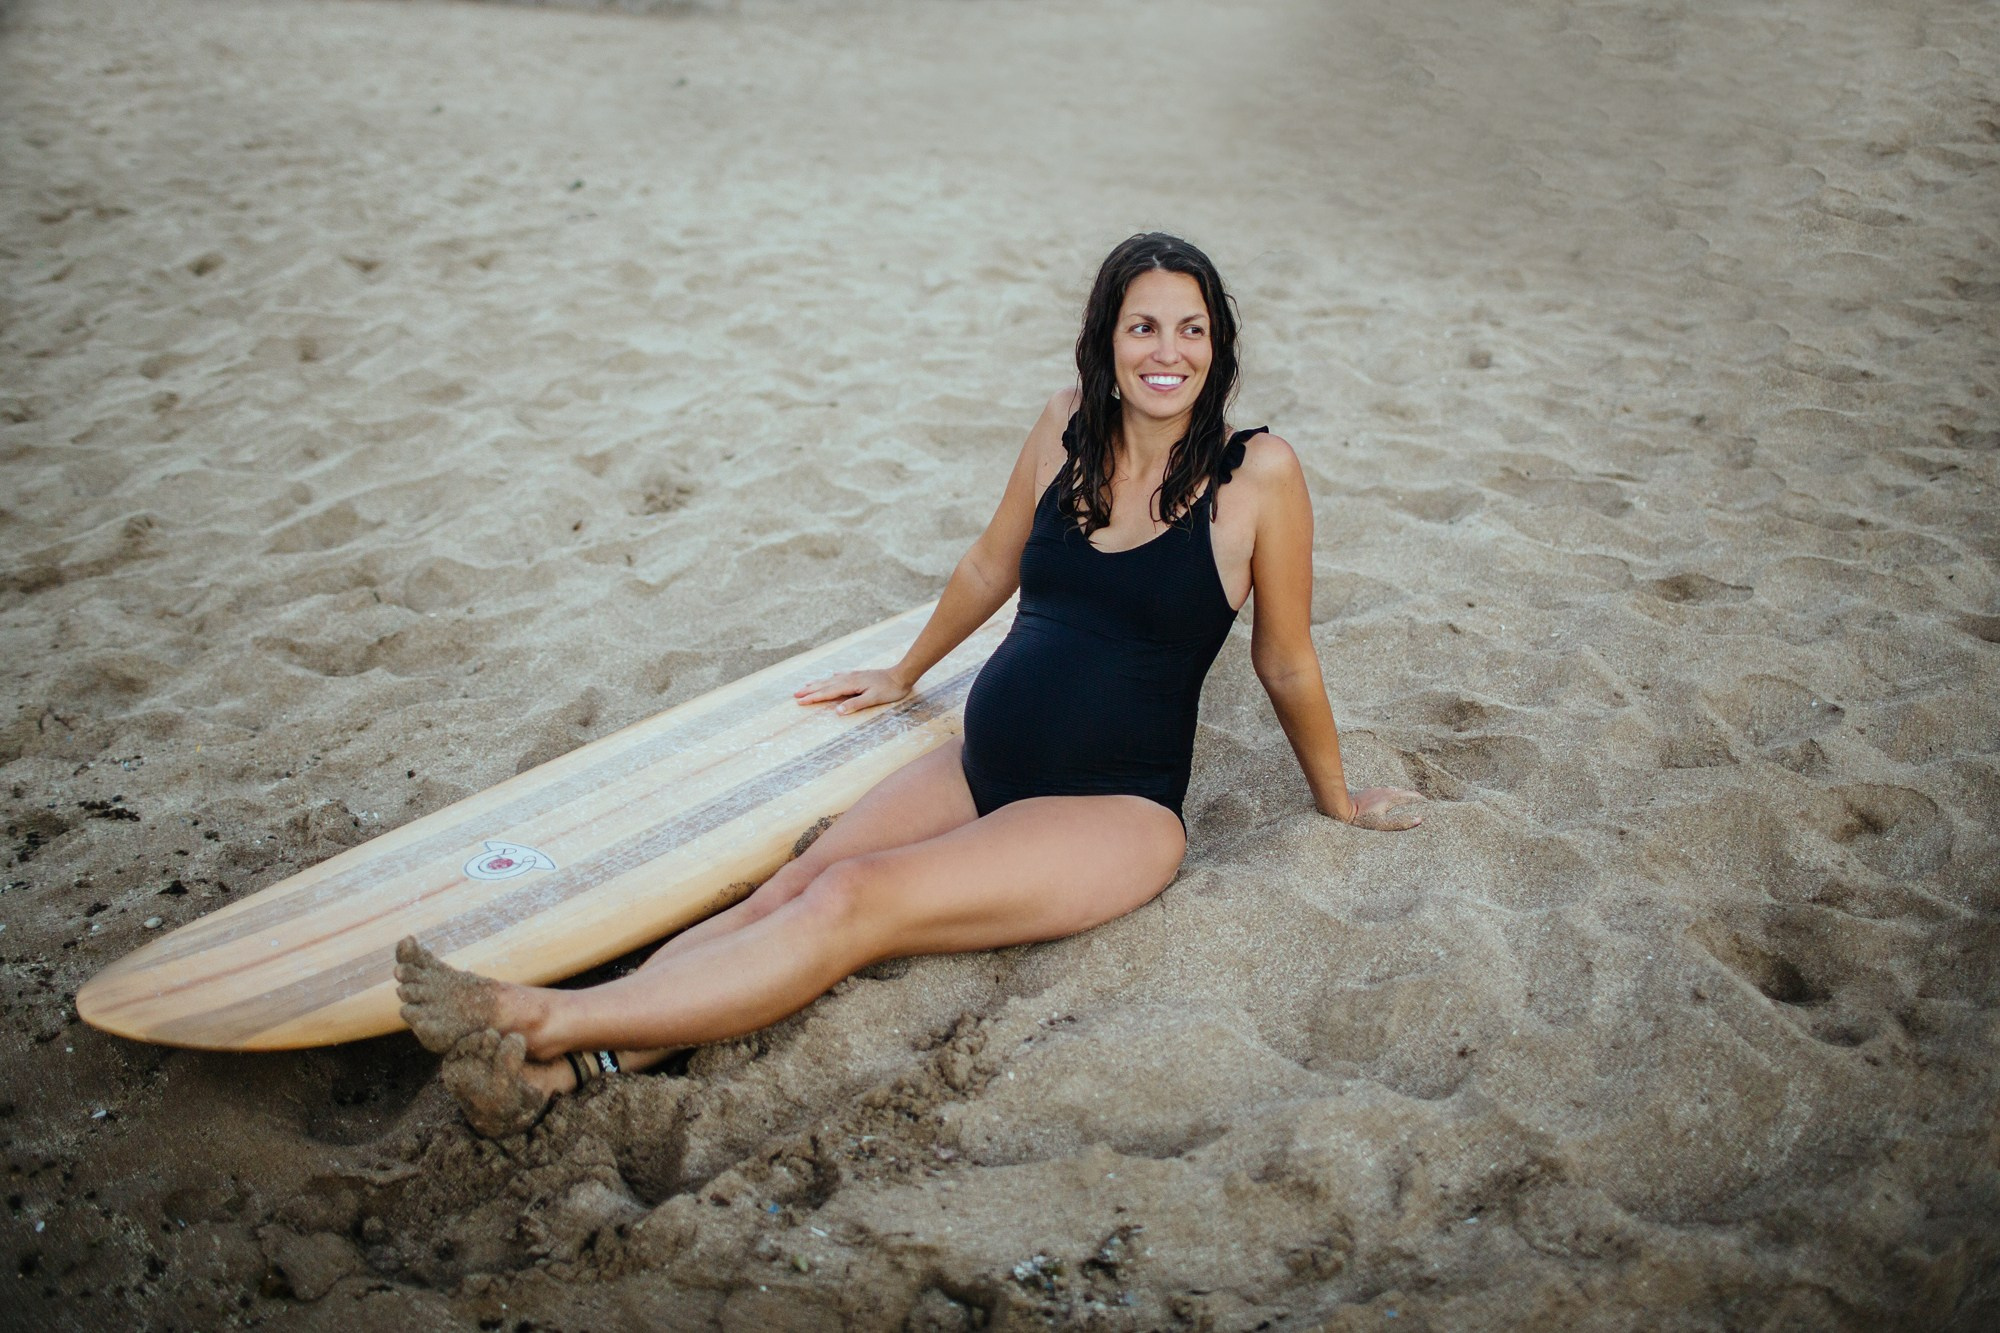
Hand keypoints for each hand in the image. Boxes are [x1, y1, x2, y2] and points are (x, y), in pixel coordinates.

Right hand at [792, 667, 911, 715]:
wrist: (902, 675)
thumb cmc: (889, 689)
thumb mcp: (873, 699)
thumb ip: (855, 704)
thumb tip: (837, 711)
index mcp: (850, 685)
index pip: (827, 693)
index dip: (813, 698)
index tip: (800, 702)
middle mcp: (849, 678)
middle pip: (825, 685)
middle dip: (810, 690)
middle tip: (795, 695)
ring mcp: (853, 675)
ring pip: (831, 679)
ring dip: (817, 683)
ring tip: (806, 685)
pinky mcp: (859, 675)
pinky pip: (841, 675)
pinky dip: (832, 677)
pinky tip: (831, 675)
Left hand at [1333, 786, 1424, 830]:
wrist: (1342, 808)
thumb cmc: (1362, 819)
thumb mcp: (1383, 824)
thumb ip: (1401, 823)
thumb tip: (1420, 819)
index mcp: (1391, 799)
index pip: (1411, 797)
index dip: (1420, 800)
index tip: (1428, 802)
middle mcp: (1385, 791)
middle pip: (1404, 792)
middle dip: (1413, 796)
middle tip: (1421, 800)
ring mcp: (1376, 790)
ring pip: (1394, 790)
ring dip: (1402, 793)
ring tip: (1408, 797)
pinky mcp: (1369, 791)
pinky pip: (1384, 790)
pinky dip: (1391, 793)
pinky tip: (1389, 795)